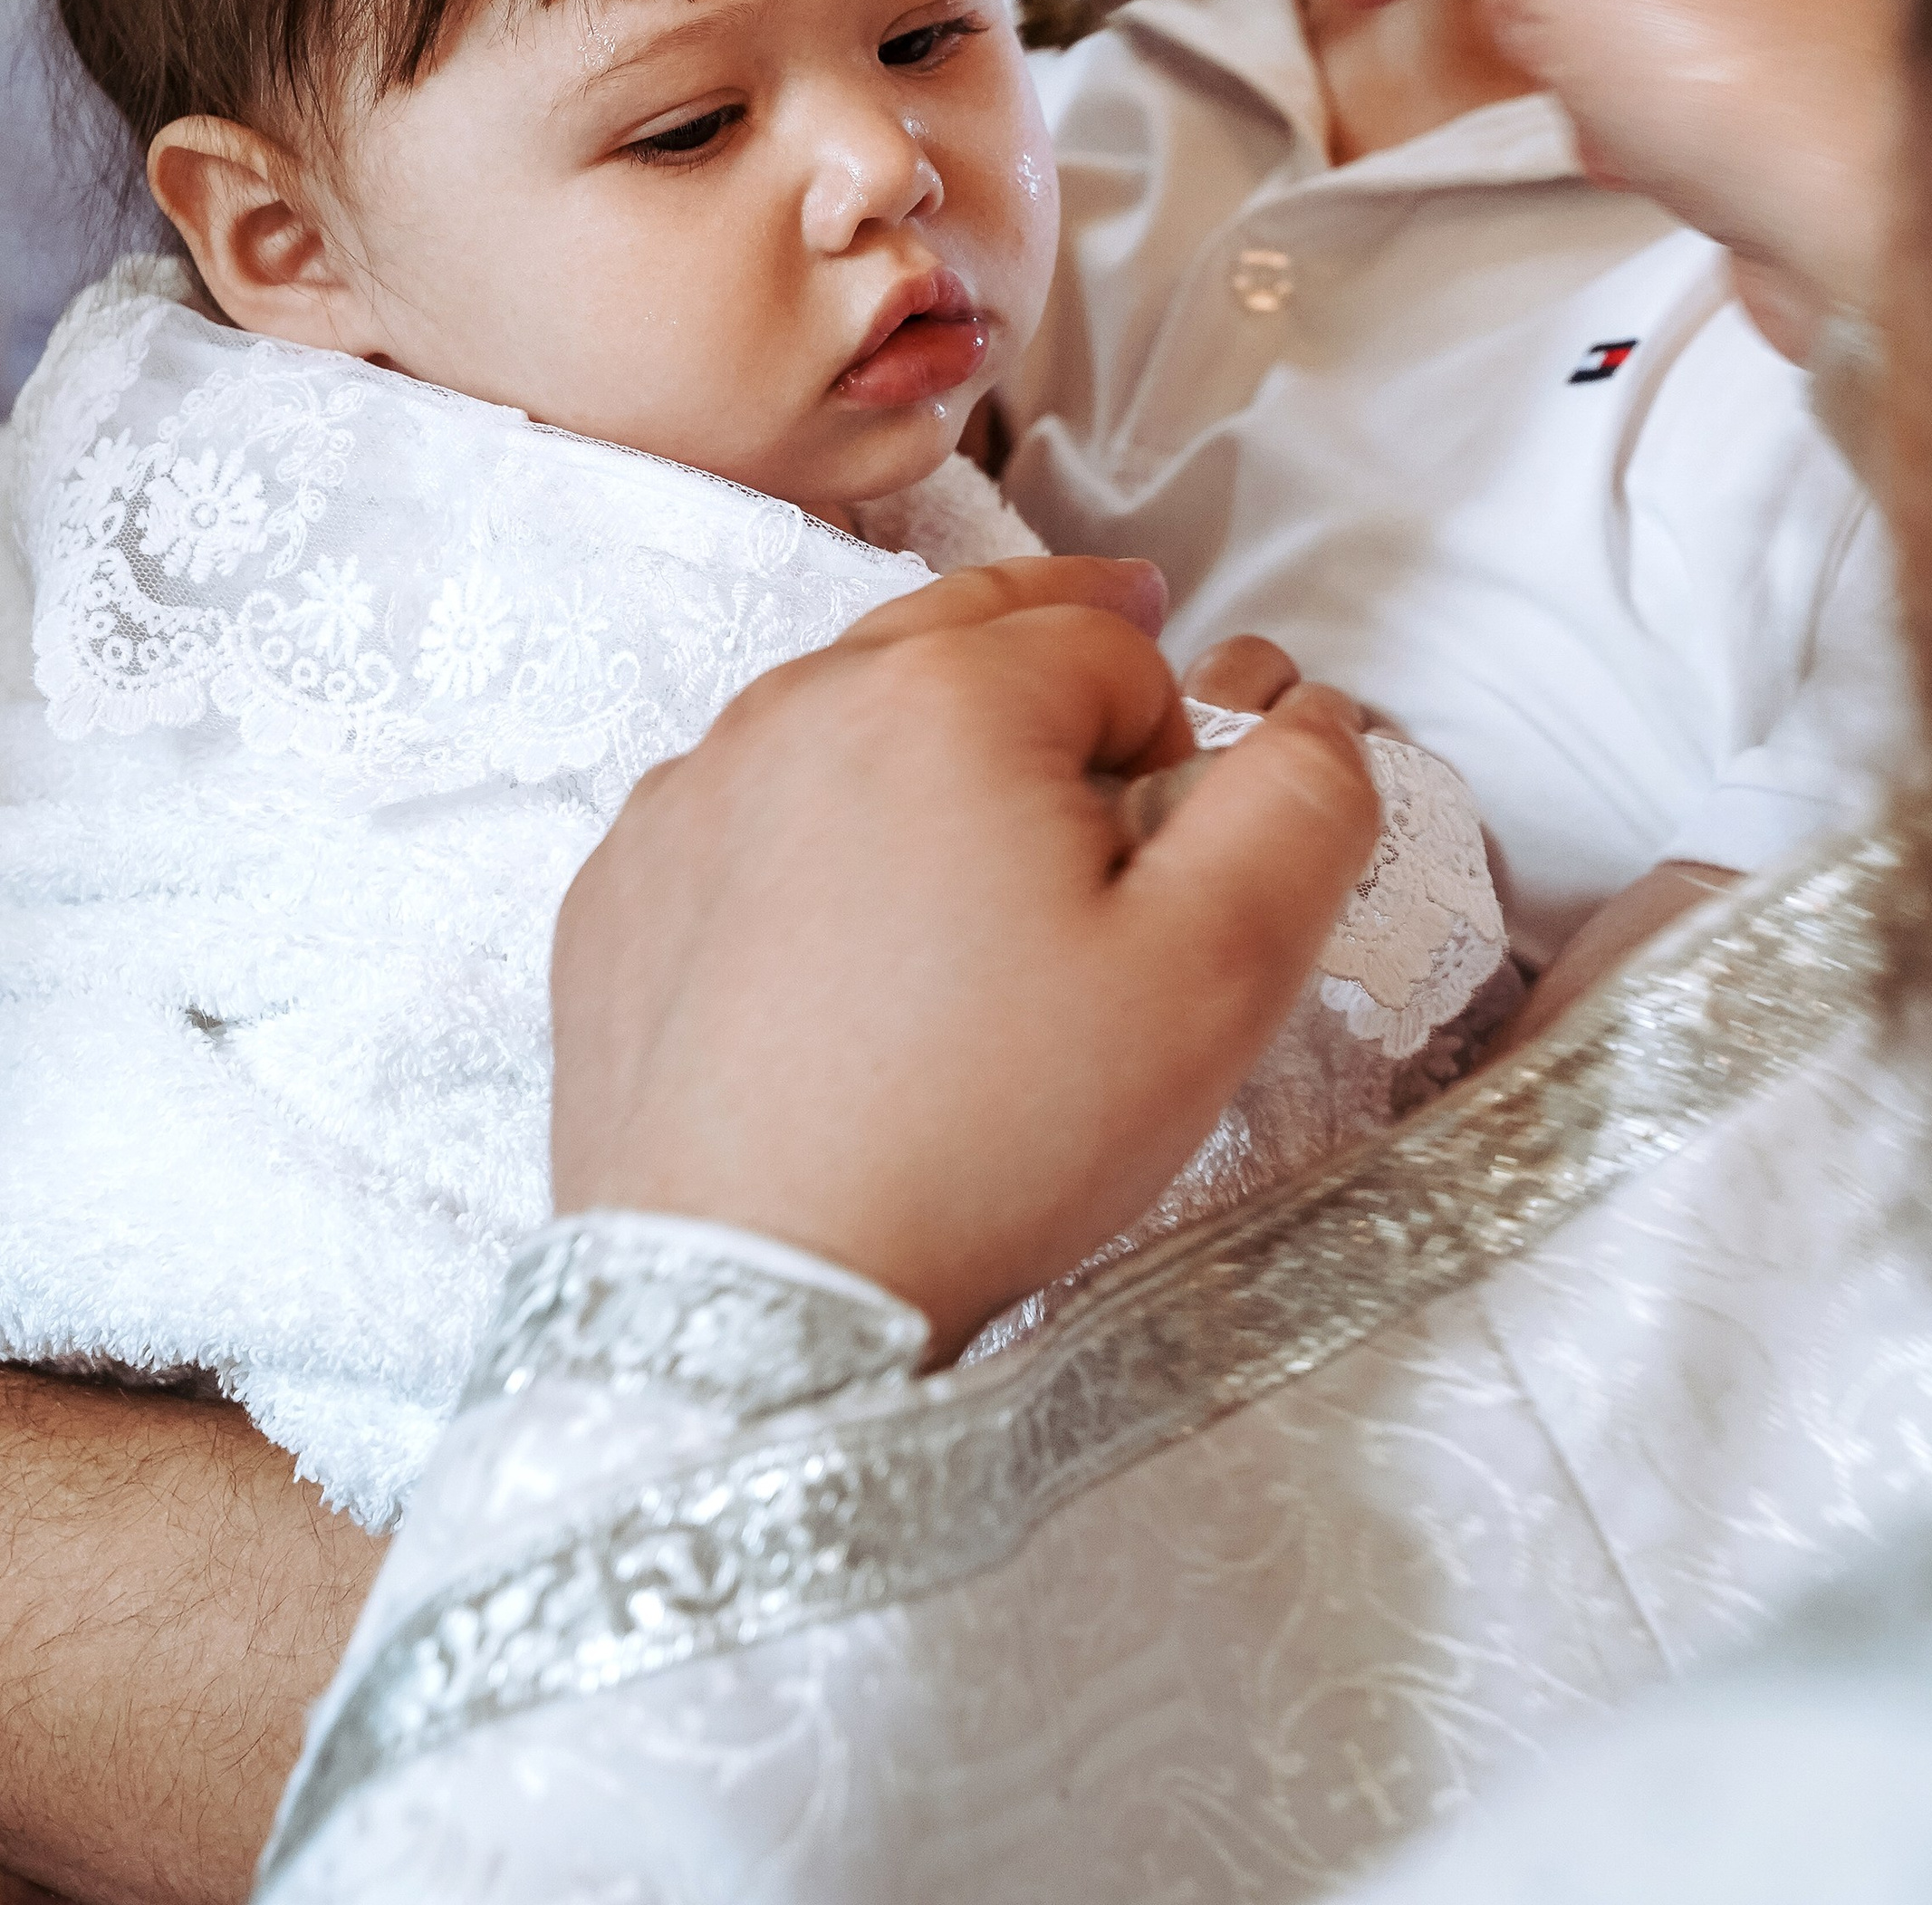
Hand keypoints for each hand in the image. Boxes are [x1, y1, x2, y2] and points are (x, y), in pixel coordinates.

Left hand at [548, 556, 1379, 1354]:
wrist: (757, 1299)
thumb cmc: (988, 1135)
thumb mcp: (1215, 974)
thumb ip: (1298, 810)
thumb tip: (1310, 718)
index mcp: (945, 695)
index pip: (1109, 647)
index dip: (1170, 739)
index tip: (1171, 857)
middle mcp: (794, 706)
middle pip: (965, 632)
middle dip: (1052, 661)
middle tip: (1112, 686)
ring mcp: (688, 795)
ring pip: (844, 714)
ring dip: (923, 743)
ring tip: (980, 838)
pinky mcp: (621, 890)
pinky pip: (746, 816)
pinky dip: (809, 837)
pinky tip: (850, 943)